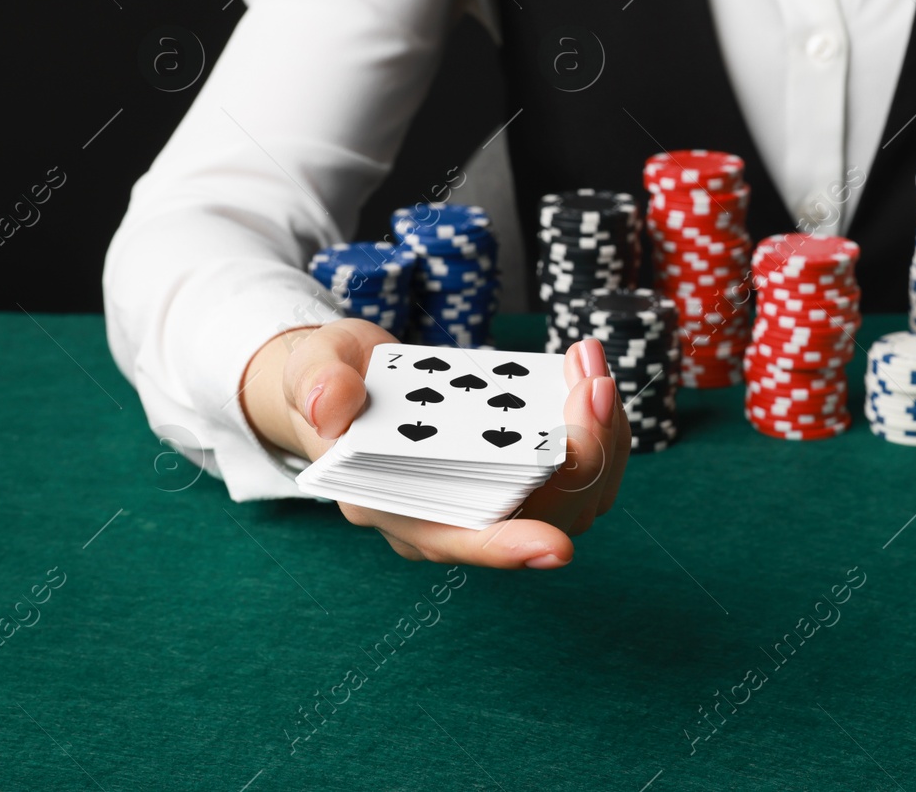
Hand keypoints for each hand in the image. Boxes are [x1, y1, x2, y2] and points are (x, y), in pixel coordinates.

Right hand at [240, 320, 628, 566]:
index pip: (456, 540)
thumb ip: (319, 384)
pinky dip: (601, 427)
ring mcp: (493, 498)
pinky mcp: (524, 473)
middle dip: (582, 452)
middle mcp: (450, 515)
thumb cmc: (332, 378)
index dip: (506, 547)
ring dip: (602, 436)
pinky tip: (590, 376)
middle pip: (538, 513)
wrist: (352, 378)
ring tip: (591, 366)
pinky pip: (583, 471)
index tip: (556, 549)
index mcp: (393, 504)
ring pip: (575, 498)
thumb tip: (333, 405)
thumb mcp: (313, 368)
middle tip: (593, 382)